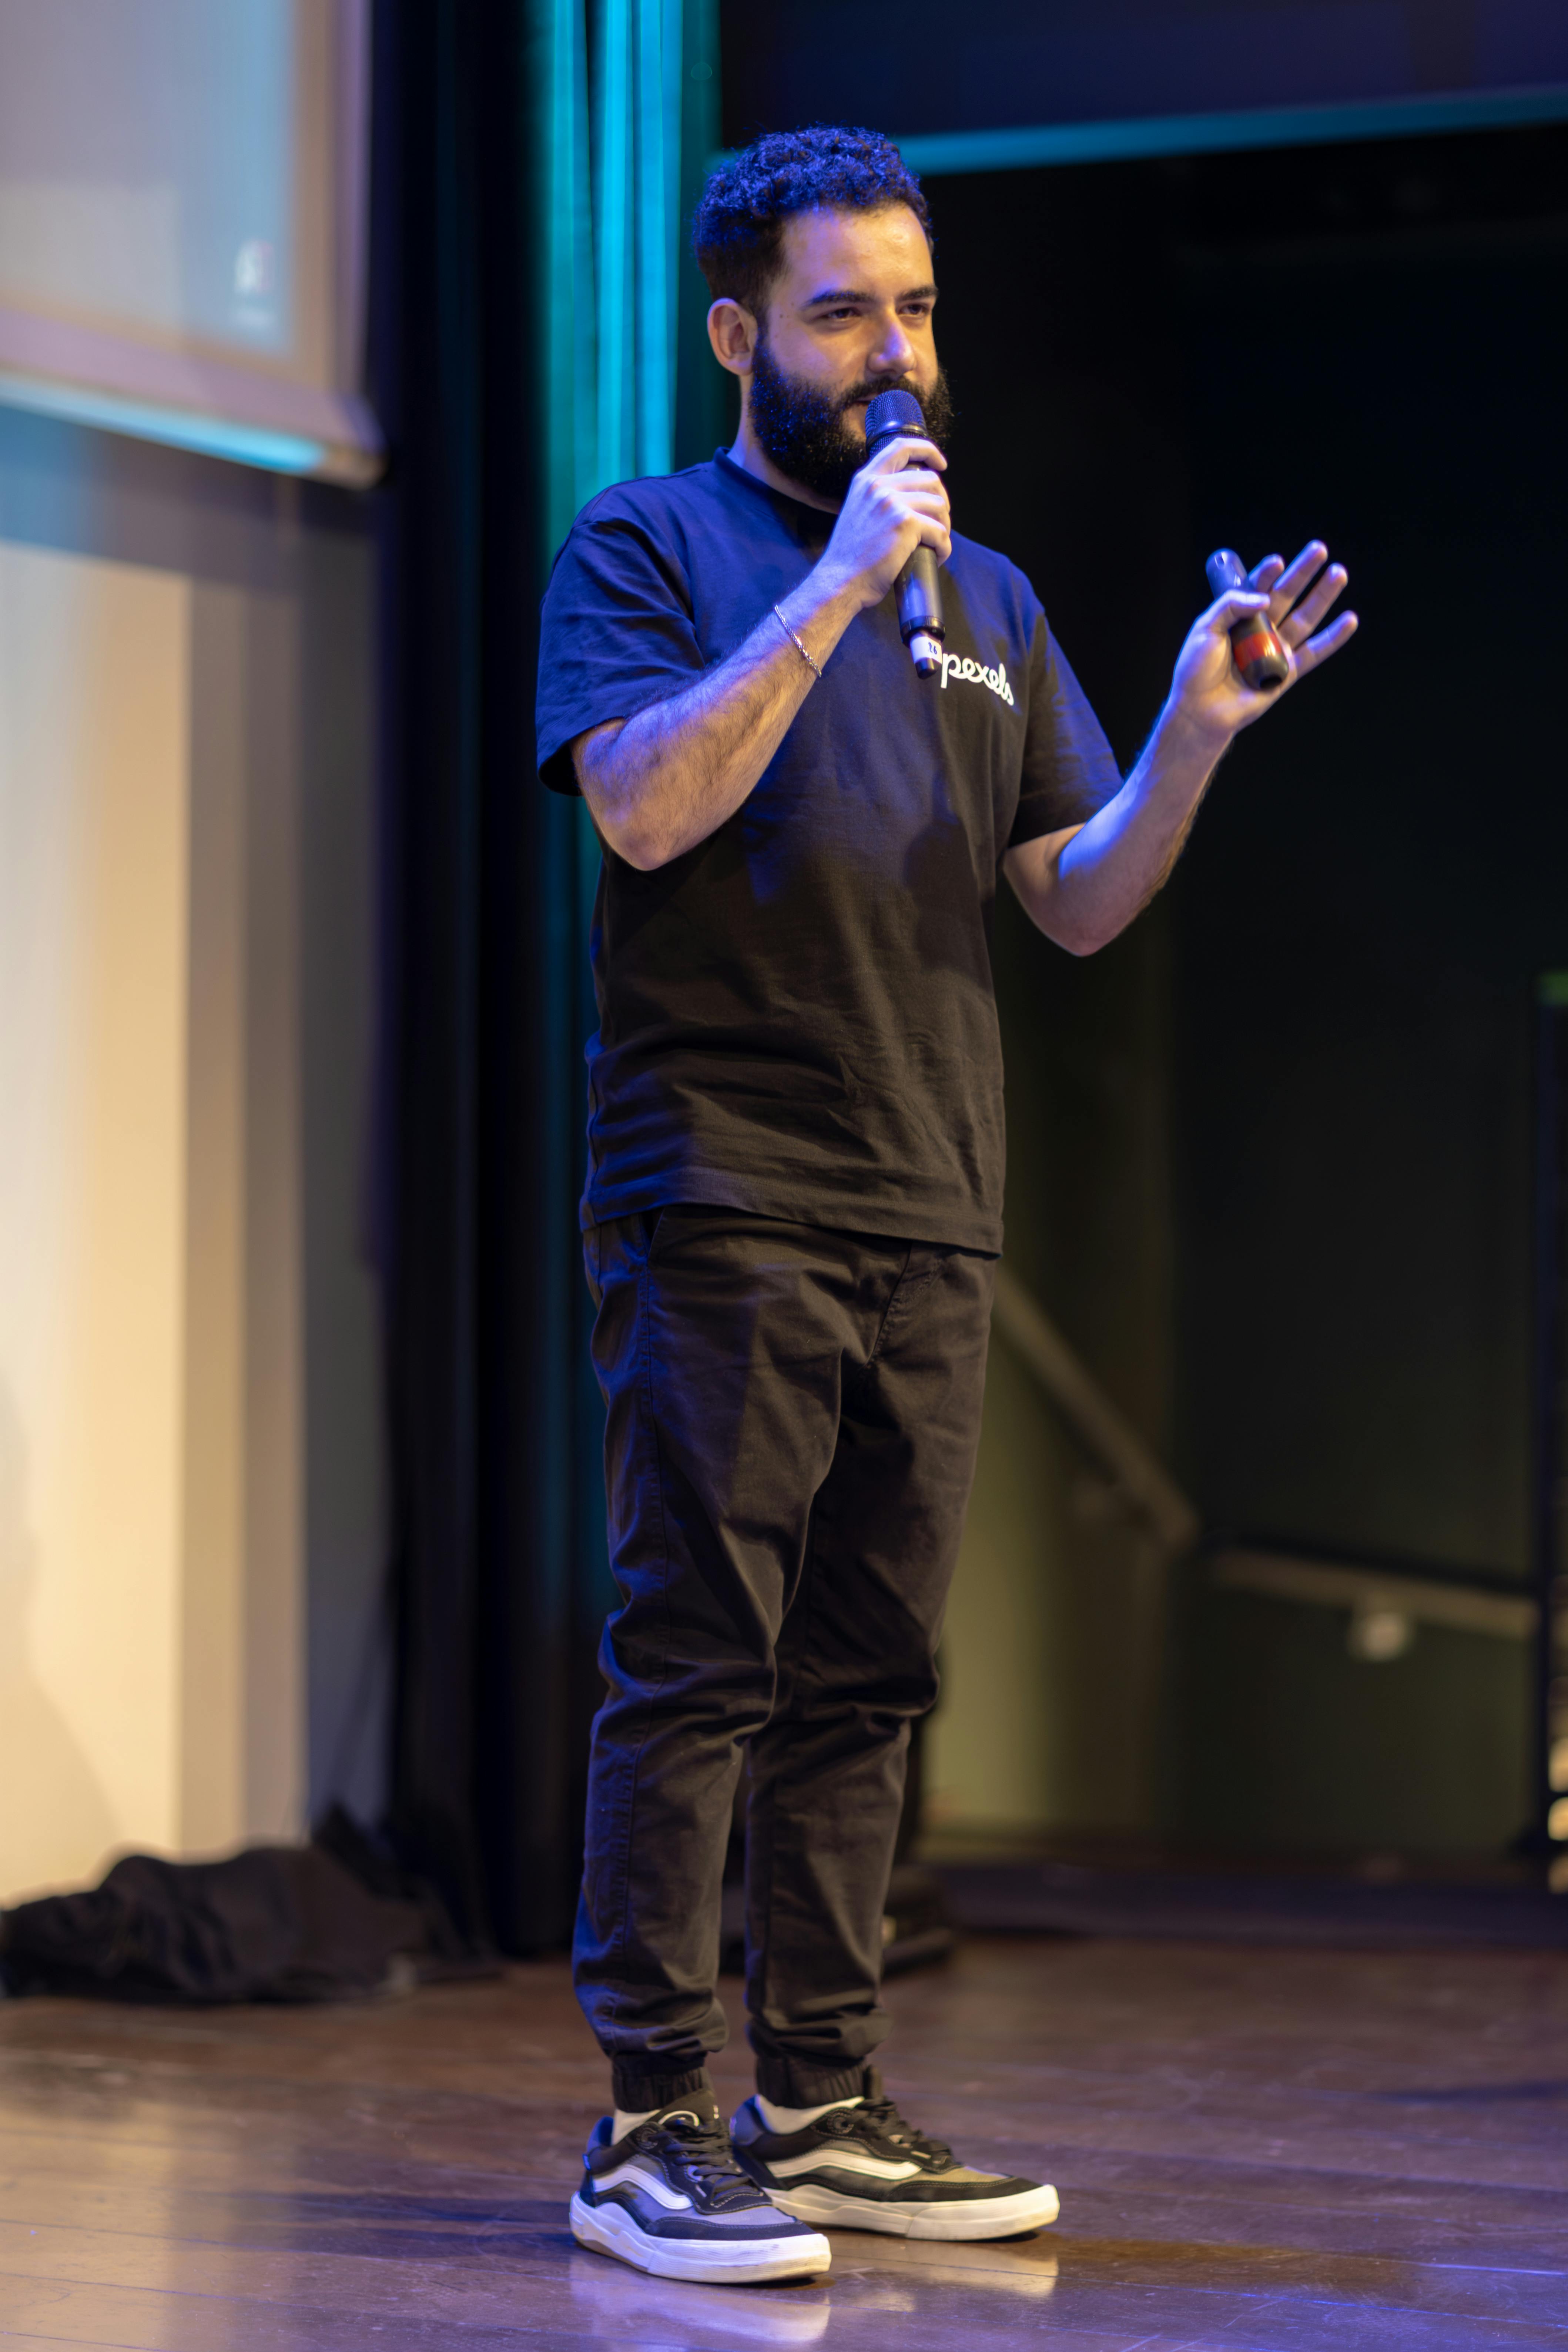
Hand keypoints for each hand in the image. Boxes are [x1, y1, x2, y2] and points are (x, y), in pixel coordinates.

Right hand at [817, 434, 950, 611]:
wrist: (840, 581)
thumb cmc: (851, 556)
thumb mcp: (857, 512)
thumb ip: (877, 497)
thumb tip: (910, 496)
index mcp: (866, 480)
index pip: (901, 447)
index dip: (927, 450)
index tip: (940, 464)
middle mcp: (878, 486)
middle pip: (930, 480)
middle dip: (942, 503)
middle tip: (938, 523)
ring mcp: (892, 503)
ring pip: (939, 505)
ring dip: (944, 526)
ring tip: (935, 544)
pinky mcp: (906, 524)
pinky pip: (940, 531)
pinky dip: (943, 547)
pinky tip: (936, 556)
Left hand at [1167, 540, 1357, 747]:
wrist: (1200, 709)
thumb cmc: (1196, 669)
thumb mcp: (1206, 628)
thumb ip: (1231, 605)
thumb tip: (1264, 598)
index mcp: (1240, 615)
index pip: (1259, 586)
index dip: (1268, 573)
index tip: (1277, 561)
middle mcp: (1262, 628)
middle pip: (1287, 594)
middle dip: (1304, 572)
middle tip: (1319, 549)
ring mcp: (1277, 648)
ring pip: (1305, 617)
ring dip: (1323, 595)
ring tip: (1339, 572)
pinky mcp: (1288, 671)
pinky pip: (1315, 651)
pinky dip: (1333, 637)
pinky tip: (1350, 619)